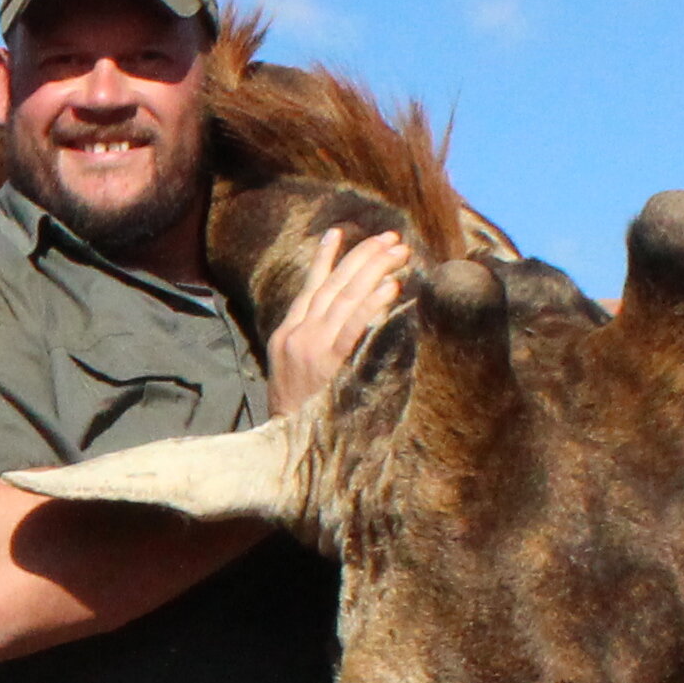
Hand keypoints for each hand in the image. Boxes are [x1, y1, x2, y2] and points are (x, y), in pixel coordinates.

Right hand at [270, 226, 415, 416]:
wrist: (284, 450)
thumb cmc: (299, 417)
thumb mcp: (295, 375)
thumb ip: (314, 346)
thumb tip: (347, 325)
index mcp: (286, 336)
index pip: (310, 288)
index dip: (326, 258)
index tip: (339, 233)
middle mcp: (297, 336)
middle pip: (333, 285)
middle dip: (363, 256)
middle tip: (390, 237)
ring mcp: (312, 349)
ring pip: (346, 297)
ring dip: (375, 269)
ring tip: (399, 250)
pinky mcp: (330, 365)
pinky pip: (355, 327)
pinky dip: (374, 303)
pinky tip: (393, 286)